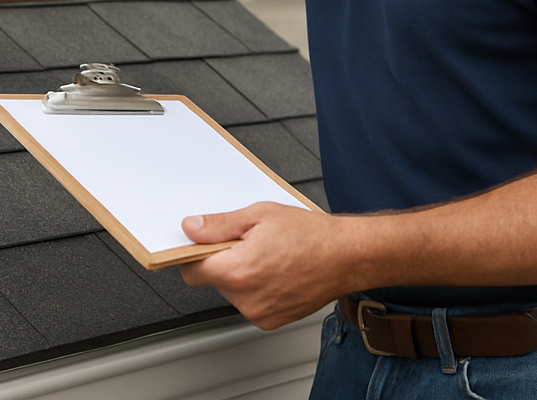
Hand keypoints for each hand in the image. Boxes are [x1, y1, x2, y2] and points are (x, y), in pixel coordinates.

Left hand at [180, 202, 343, 329]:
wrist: (344, 256)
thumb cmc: (309, 234)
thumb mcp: (259, 215)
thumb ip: (219, 225)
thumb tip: (191, 228)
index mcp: (238, 271)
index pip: (191, 270)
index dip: (192, 254)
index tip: (198, 245)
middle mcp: (246, 298)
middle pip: (212, 280)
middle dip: (221, 260)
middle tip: (246, 242)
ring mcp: (259, 313)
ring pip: (231, 292)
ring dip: (239, 274)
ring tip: (265, 255)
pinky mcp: (271, 321)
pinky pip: (249, 303)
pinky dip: (255, 288)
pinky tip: (274, 271)